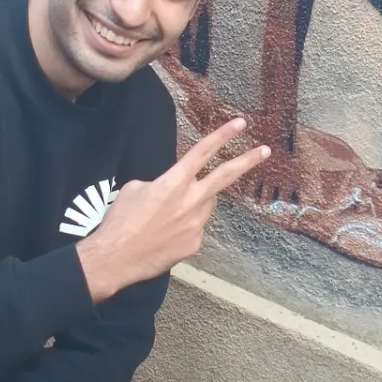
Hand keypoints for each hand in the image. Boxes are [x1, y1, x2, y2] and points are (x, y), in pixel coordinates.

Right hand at [75, 119, 269, 299]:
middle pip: (225, 176)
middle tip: (265, 151)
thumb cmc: (120, 220)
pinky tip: (165, 234)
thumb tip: (173, 188)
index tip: (240, 124)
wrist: (115, 258)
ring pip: (206, 205)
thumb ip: (162, 183)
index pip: (203, 151)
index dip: (223, 135)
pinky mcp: (194, 243)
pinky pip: (195, 228)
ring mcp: (195, 224)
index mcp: (174, 182)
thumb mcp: (135, 188)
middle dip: (247, 161)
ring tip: (168, 214)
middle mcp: (190, 201)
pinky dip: (185, 226)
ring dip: (196, 202)